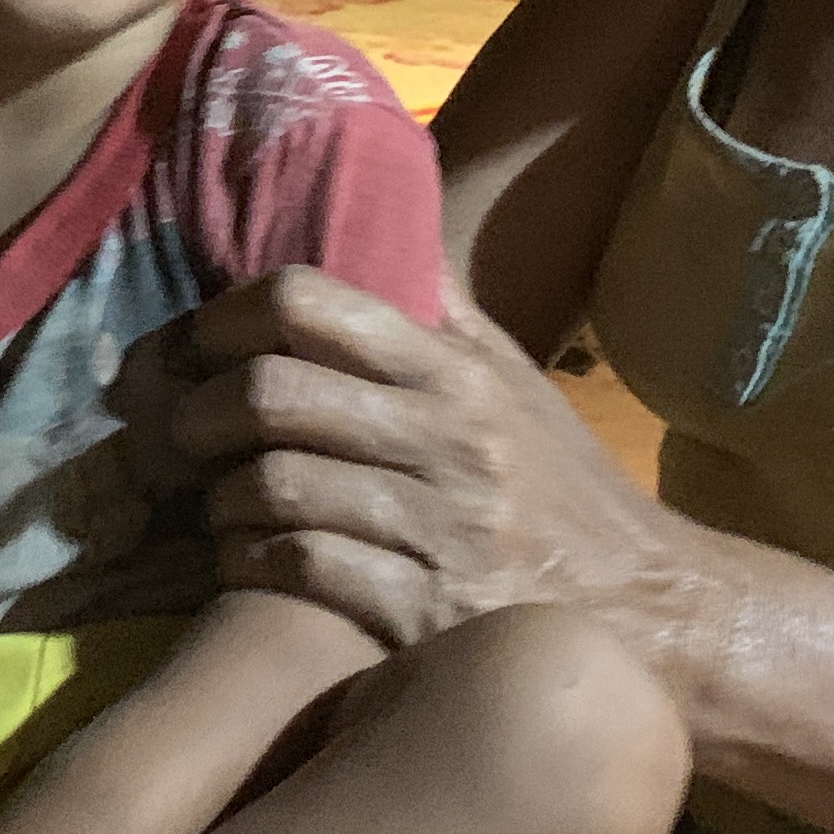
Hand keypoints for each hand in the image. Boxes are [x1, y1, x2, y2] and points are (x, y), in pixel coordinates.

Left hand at [173, 267, 676, 649]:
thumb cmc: (558, 488)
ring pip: (272, 487)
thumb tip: (386, 223)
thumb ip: (443, 312)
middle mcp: (446, 439)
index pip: (306, 302)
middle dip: (196, 413)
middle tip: (179, 432)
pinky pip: (298, 569)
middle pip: (269, 395)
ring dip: (218, 499)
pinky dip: (249, 563)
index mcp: (455, 372)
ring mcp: (437, 528)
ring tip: (216, 504)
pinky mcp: (424, 610)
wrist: (654, 610)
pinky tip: (248, 561)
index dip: (222, 317)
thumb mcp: (513, 384)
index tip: (194, 345)